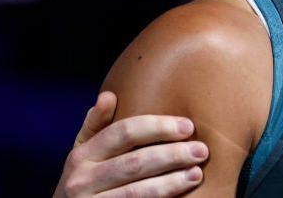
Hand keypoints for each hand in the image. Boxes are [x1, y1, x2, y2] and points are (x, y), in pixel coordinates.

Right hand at [54, 92, 207, 196]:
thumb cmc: (85, 179)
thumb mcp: (83, 152)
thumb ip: (96, 125)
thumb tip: (109, 95)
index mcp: (82, 155)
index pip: (124, 133)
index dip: (158, 127)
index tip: (188, 126)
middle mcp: (82, 180)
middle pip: (135, 162)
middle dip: (172, 155)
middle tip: (201, 150)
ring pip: (136, 191)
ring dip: (171, 182)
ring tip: (196, 173)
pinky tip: (181, 194)